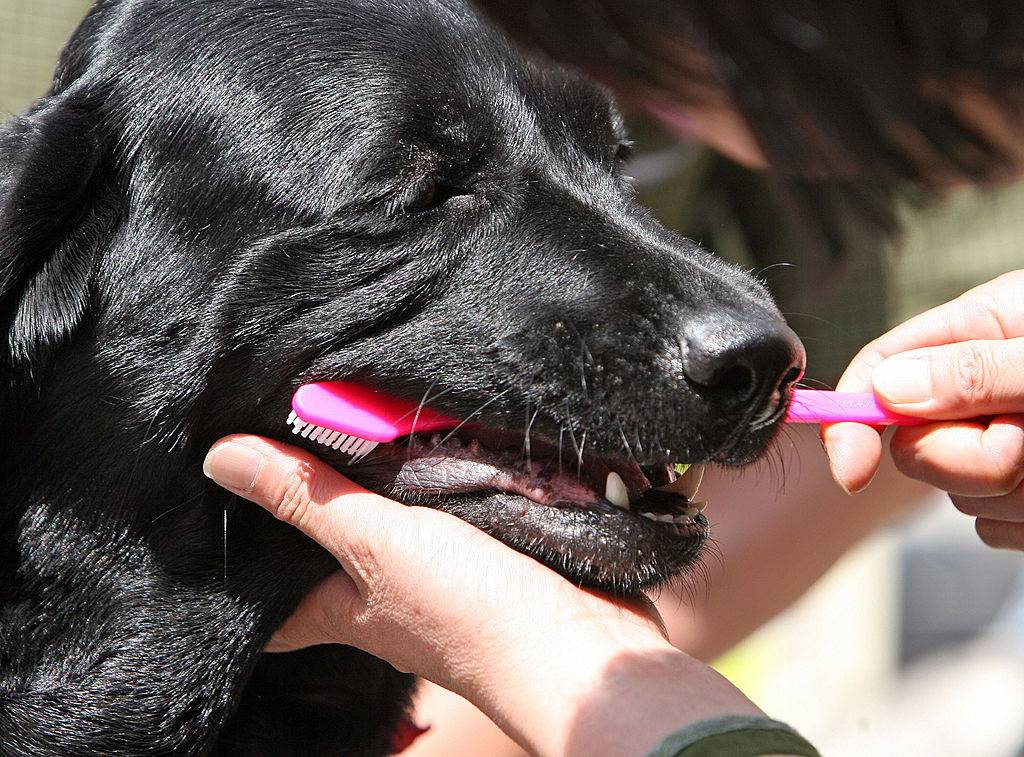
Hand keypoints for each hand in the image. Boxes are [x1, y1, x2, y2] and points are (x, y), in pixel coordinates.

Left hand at [203, 435, 760, 756]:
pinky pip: (443, 500)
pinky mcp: (482, 545)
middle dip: (304, 498)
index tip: (206, 518)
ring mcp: (435, 569)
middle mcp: (382, 591)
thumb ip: (309, 500)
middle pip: (326, 546)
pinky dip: (429, 469)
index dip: (234, 569)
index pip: (269, 604)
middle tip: (270, 429)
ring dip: (370, 472)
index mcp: (341, 605)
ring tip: (332, 405)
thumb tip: (218, 461)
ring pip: (386, 515)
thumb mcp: (376, 545)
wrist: (581, 639)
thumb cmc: (469, 611)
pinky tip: (421, 424)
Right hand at [823, 270, 1023, 548]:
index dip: (851, 418)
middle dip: (966, 459)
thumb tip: (886, 389)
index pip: (881, 367)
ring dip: (1015, 493)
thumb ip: (974, 370)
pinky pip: (998, 528)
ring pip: (962, 493)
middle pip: (916, 446)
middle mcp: (982, 387)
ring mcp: (1005, 443)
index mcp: (980, 330)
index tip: (851, 472)